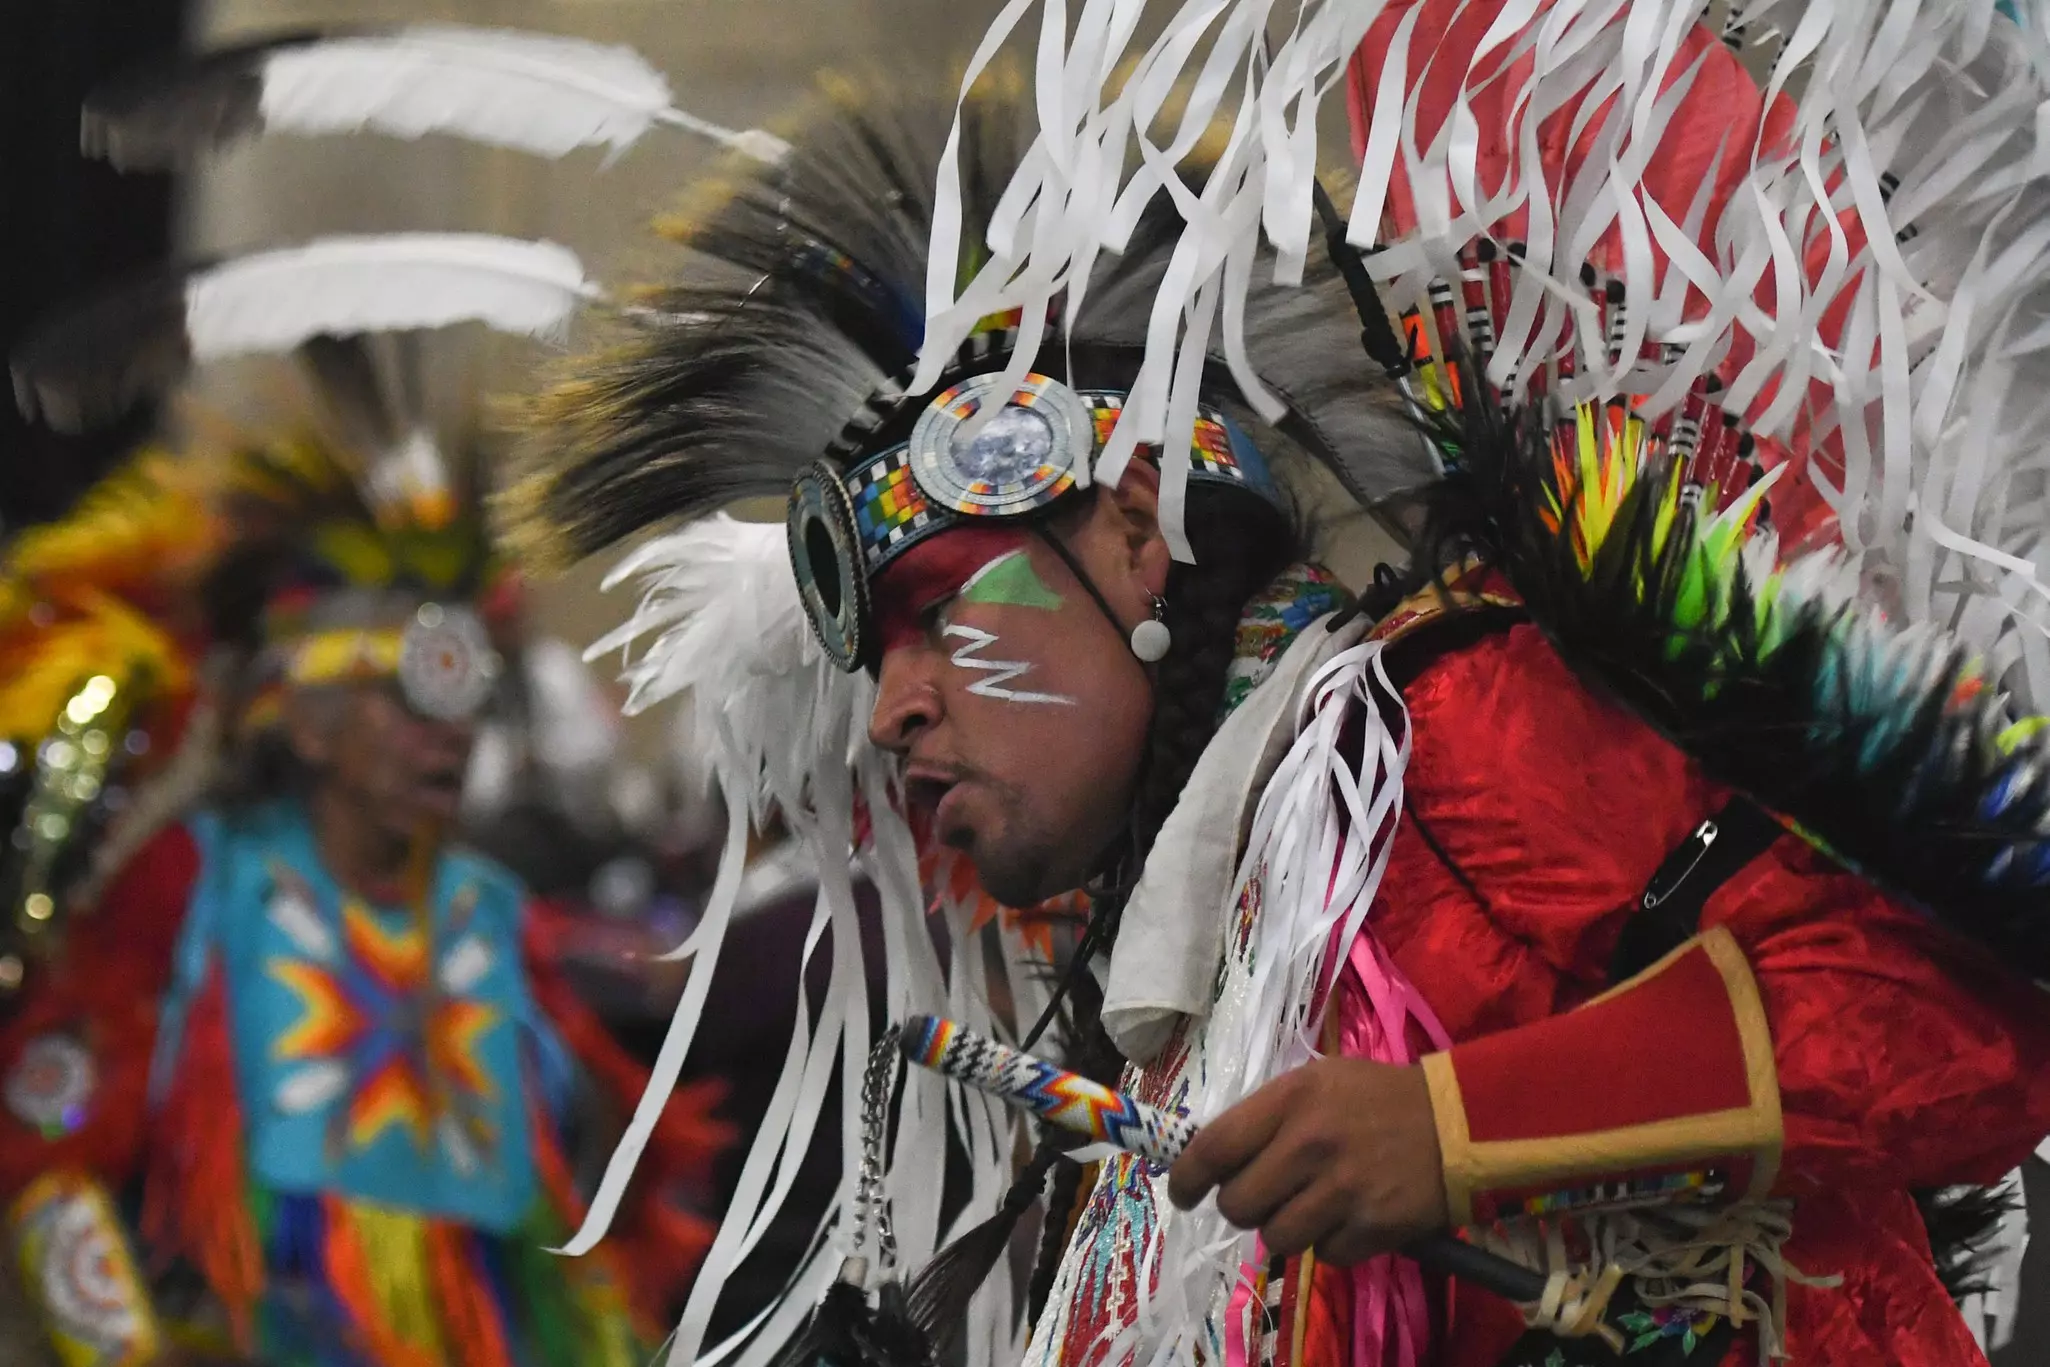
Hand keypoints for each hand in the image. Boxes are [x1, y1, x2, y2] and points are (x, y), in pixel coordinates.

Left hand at [1166, 1058, 1448, 1264]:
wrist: (1458, 1122)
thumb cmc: (1378, 1098)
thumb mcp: (1317, 1082)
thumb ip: (1267, 1115)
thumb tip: (1214, 1156)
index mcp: (1290, 1099)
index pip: (1214, 1147)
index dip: (1186, 1178)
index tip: (1182, 1194)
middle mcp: (1309, 1144)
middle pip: (1238, 1203)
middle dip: (1243, 1206)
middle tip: (1264, 1197)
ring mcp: (1342, 1189)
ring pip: (1275, 1238)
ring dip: (1285, 1229)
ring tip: (1310, 1207)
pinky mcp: (1372, 1227)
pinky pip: (1323, 1255)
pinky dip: (1329, 1244)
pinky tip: (1348, 1218)